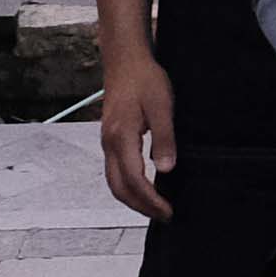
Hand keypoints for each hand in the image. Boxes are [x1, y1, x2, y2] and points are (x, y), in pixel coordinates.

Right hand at [95, 48, 177, 220]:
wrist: (125, 60)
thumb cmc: (145, 79)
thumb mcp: (163, 106)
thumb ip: (164, 139)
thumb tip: (166, 170)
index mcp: (121, 137)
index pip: (134, 180)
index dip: (151, 200)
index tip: (168, 211)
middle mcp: (109, 143)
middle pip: (119, 188)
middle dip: (140, 207)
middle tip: (164, 216)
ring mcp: (106, 142)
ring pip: (114, 181)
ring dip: (133, 199)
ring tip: (155, 207)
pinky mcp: (110, 139)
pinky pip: (114, 171)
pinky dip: (128, 186)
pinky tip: (144, 187)